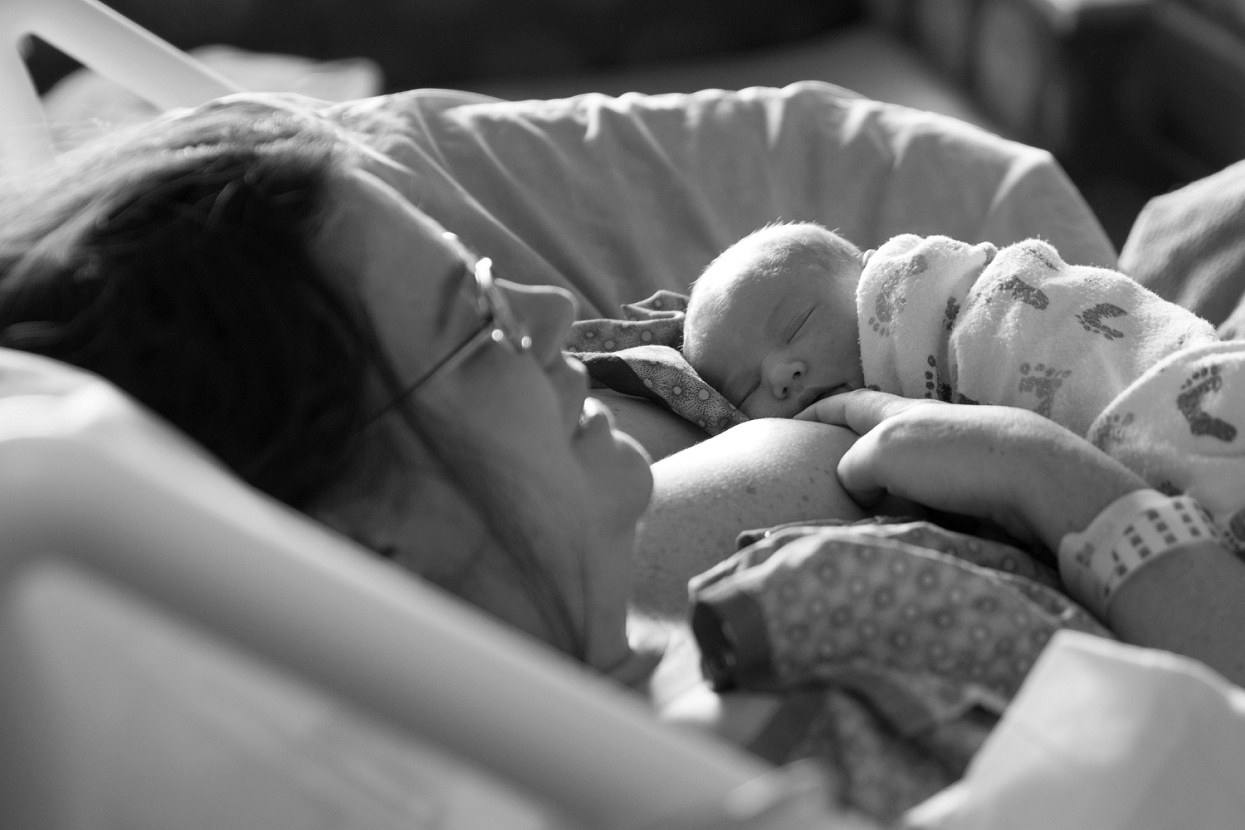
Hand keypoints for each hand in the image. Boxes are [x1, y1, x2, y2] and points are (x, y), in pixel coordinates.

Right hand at [796, 390, 1146, 548]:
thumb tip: (858, 486)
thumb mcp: (882, 453)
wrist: (1036, 477)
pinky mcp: (982, 489)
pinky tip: (914, 529)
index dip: (817, 410)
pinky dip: (917, 511)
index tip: (791, 421)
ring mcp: (958, 459)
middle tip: (828, 480)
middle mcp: (928, 428)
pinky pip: (935, 500)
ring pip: (908, 473)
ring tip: (867, 517)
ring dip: (886, 490)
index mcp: (899, 412)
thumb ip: (853, 466)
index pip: (848, 403)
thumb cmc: (954, 457)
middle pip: (879, 436)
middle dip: (853, 452)